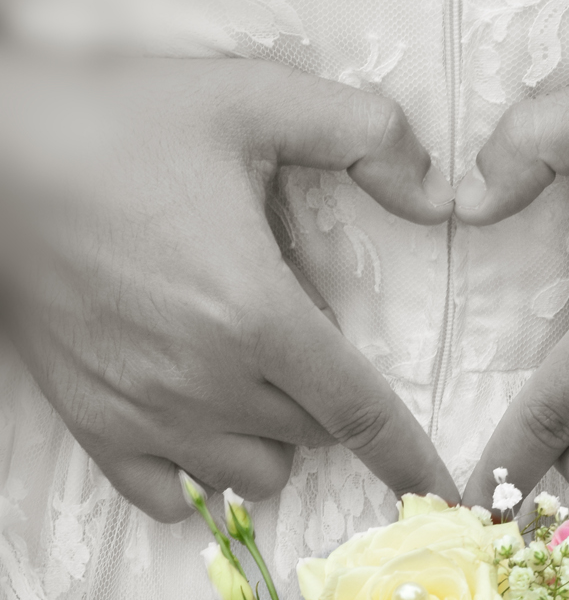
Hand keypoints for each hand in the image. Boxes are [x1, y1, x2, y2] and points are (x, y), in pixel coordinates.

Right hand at [0, 51, 457, 519]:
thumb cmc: (118, 125)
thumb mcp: (249, 101)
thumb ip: (359, 131)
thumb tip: (434, 189)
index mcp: (258, 313)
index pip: (362, 412)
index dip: (409, 456)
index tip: (440, 488)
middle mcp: (208, 381)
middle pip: (313, 436)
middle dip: (329, 400)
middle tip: (296, 334)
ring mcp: (149, 414)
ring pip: (254, 475)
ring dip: (273, 440)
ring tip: (249, 379)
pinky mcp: (96, 427)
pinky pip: (170, 498)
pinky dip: (197, 476)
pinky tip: (195, 423)